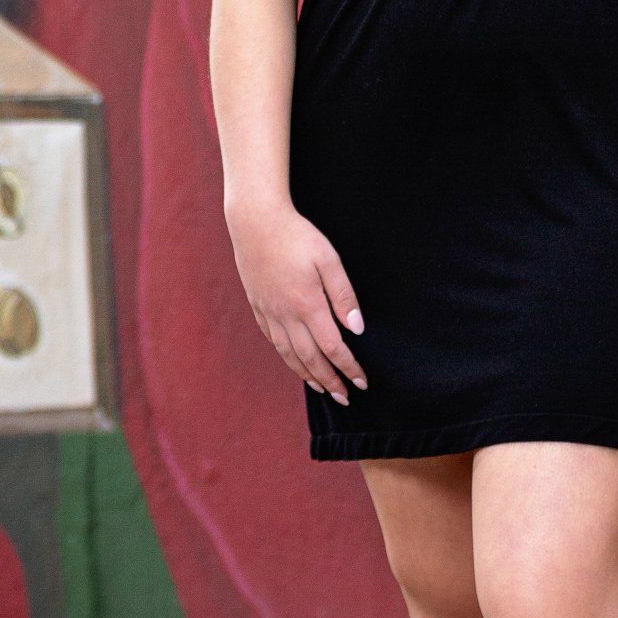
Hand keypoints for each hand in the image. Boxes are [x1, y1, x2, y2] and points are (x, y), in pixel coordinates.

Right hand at [227, 200, 367, 404]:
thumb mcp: (328, 260)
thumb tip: (356, 329)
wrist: (255, 221)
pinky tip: (294, 360)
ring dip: (307, 374)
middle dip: (330, 381)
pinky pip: (273, 340)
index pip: (333, 348)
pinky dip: (286, 356)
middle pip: (310, 359)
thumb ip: (343, 296)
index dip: (349, 367)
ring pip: (289, 354)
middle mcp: (286, 315)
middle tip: (344, 397)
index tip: (362, 382)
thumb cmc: (297, 236)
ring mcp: (269, 312)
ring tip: (321, 388)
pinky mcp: (258, 305)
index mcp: (307, 305)